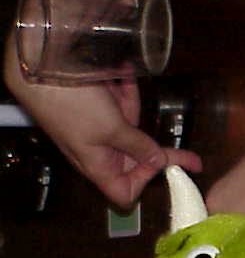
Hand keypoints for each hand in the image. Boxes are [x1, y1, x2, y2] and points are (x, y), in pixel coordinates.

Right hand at [3, 32, 201, 207]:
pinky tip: (120, 73)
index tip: (163, 167)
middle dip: (158, 149)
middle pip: (137, 159)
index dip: (144, 183)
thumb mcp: (112, 128)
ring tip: (121, 81)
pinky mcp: (94, 108)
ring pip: (130, 128)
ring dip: (131, 106)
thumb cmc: (71, 103)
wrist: (36, 65)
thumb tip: (159, 162)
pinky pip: (118, 104)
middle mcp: (99, 151)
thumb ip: (138, 146)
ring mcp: (96, 128)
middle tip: (195, 160)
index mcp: (99, 164)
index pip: (124, 192)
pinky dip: (122, 91)